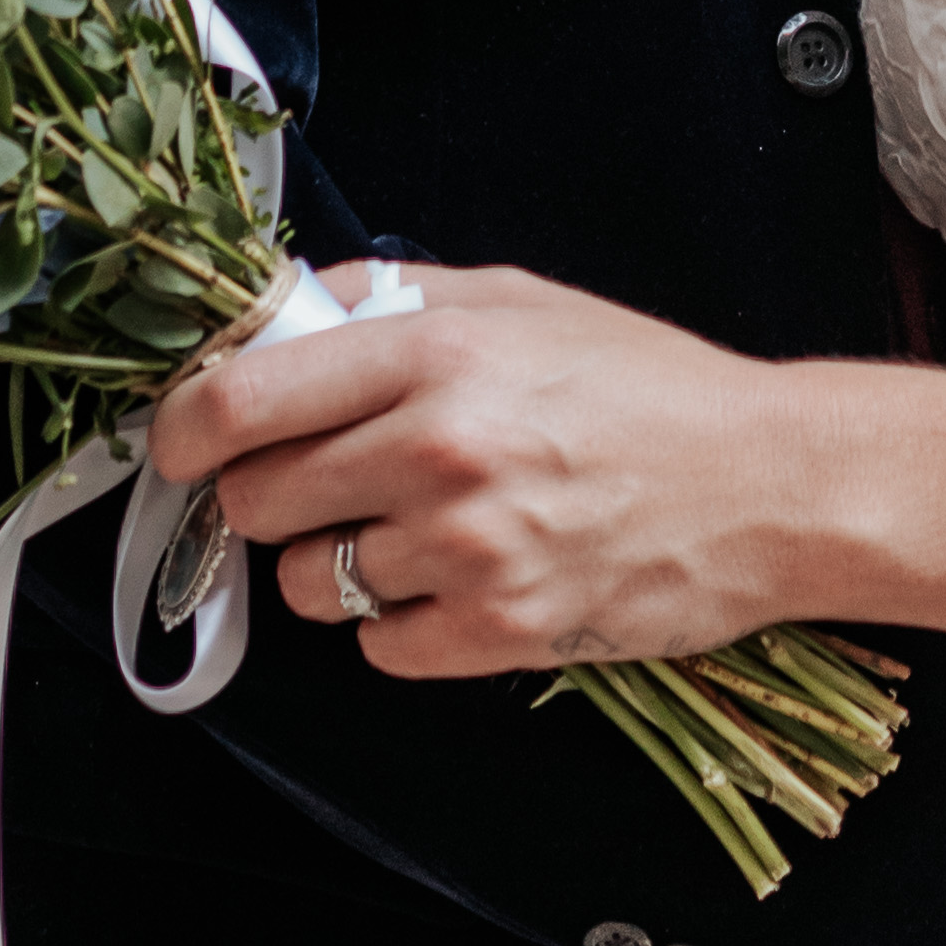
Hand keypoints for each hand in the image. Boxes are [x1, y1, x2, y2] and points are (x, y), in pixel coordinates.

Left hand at [147, 260, 807, 674]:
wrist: (765, 482)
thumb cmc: (648, 385)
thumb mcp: (517, 297)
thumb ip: (390, 298)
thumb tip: (280, 314)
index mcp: (435, 351)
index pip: (240, 400)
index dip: (183, 426)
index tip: (180, 438)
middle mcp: (438, 450)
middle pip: (253, 498)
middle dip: (268, 492)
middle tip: (323, 478)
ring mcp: (465, 550)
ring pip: (306, 582)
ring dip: (336, 562)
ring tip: (414, 527)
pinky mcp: (495, 634)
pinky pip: (375, 648)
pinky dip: (397, 623)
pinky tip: (456, 578)